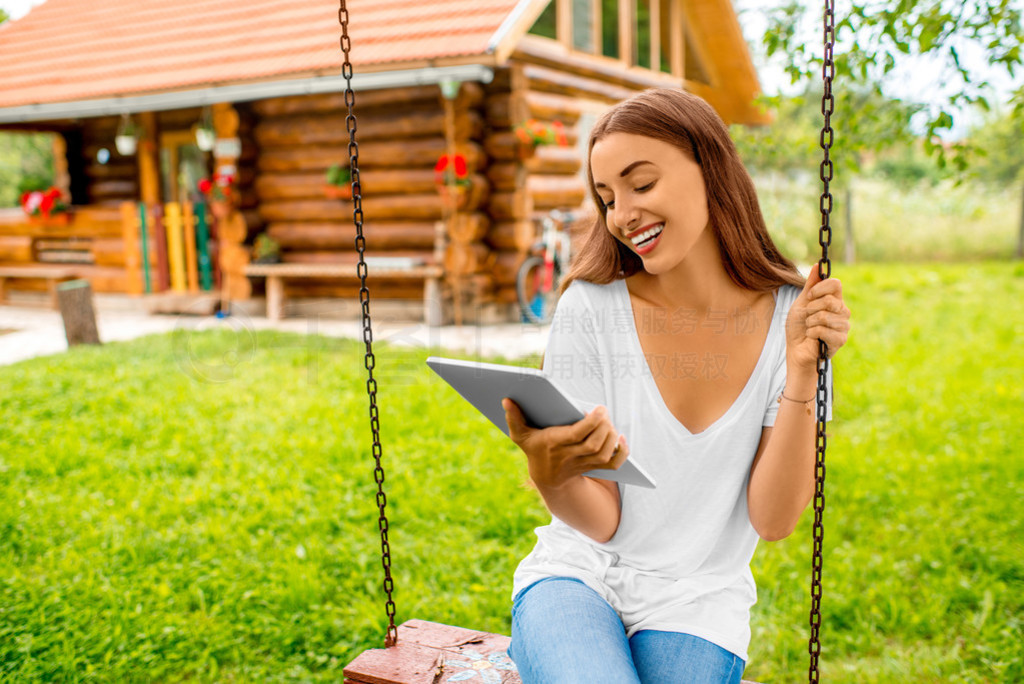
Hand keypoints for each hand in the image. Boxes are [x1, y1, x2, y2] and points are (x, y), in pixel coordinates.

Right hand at [502, 398, 628, 489]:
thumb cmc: (535, 449)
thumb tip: (506, 400)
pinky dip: (622, 453)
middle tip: (604, 413)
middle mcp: (570, 456)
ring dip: (611, 437)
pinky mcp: (594, 467)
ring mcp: (584, 463)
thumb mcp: (520, 435)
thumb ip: (513, 418)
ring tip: (609, 423)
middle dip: (604, 427)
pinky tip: (622, 439)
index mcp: (555, 444)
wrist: (547, 479)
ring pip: (604, 454)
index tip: (599, 408)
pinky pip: (613, 465)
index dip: (592, 422)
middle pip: (594, 444)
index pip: (578, 434)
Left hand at [785, 265, 850, 373]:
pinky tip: (812, 337)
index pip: (836, 284)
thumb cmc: (798, 327)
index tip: (809, 296)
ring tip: (809, 328)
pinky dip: (812, 333)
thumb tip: (817, 265)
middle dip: (811, 309)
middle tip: (807, 317)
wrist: (796, 350)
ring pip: (825, 316)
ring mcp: (844, 325)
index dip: (820, 288)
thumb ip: (810, 285)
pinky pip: (823, 330)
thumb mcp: (801, 303)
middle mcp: (842, 311)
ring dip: (810, 322)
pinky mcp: (841, 339)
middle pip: (830, 300)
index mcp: (834, 300)